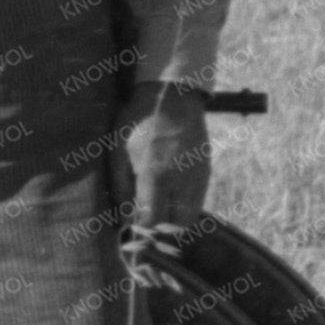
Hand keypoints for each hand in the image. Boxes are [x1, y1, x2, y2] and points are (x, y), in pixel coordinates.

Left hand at [125, 88, 212, 236]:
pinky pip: (198, 201)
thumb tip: (125, 216)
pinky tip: (170, 193)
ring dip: (174, 219)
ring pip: (191, 216)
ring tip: (158, 206)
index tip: (132, 224)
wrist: (172, 96)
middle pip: (176, 225)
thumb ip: (121, 187)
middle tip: (146, 217)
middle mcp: (182, 181)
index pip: (152, 220)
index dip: (141, 227)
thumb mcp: (118, 150)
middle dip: (160, 228)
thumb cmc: (138, 120)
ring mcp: (198, 177)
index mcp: (155, 175)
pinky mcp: (206, 172)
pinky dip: (184, 206)